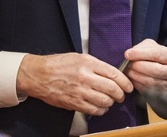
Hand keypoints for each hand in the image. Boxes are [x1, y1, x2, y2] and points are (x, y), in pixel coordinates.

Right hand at [16, 52, 133, 116]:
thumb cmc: (57, 64)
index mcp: (87, 63)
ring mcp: (80, 91)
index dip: (125, 82)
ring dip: (111, 102)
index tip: (128, 85)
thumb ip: (95, 64)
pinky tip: (99, 106)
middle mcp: (85, 77)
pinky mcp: (75, 103)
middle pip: (113, 89)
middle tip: (120, 95)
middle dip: (120, 94)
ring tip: (109, 100)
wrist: (38, 75)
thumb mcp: (78, 57)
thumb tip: (112, 73)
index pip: (114, 74)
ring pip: (106, 101)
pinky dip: (101, 110)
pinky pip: (95, 110)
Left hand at [123, 38, 166, 93]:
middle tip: (127, 64)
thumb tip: (130, 54)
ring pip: (150, 81)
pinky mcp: (162, 93)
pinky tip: (132, 78)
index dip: (140, 54)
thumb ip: (141, 48)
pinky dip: (136, 83)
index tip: (127, 54)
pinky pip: (146, 89)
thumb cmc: (155, 57)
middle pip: (155, 70)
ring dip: (135, 75)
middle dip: (138, 66)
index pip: (157, 54)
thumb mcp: (151, 47)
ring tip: (128, 70)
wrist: (164, 71)